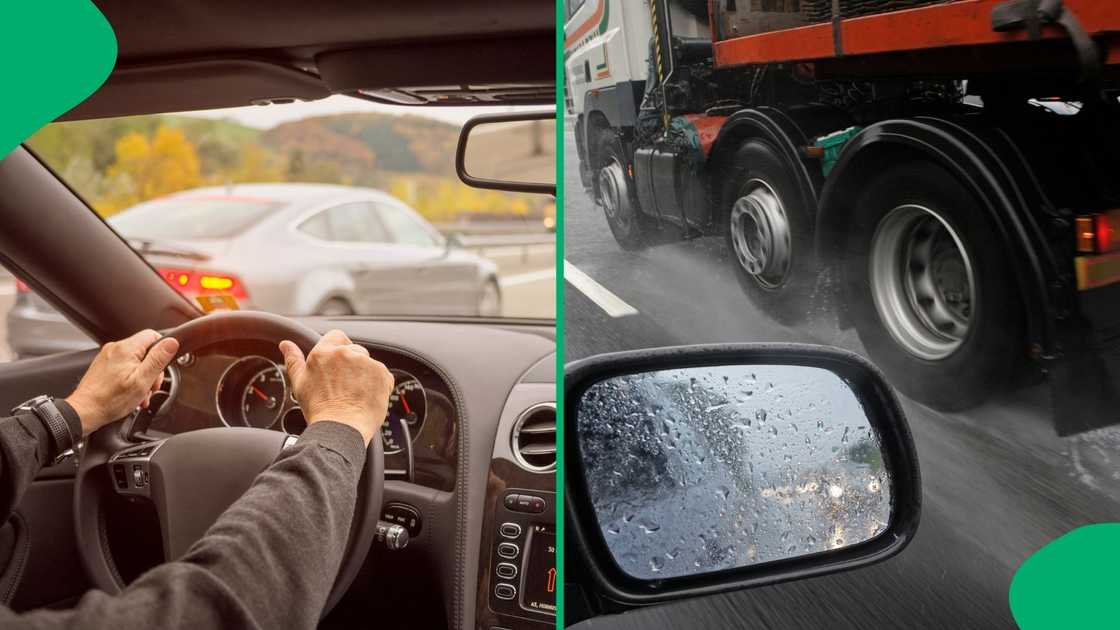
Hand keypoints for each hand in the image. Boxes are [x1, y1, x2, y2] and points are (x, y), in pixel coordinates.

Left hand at [66, 329, 180, 435]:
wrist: (84, 411)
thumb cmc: (110, 400)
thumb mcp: (142, 381)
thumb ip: (158, 359)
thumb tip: (171, 342)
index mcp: (126, 349)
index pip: (153, 335)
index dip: (163, 350)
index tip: (162, 366)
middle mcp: (115, 348)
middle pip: (145, 350)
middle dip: (152, 369)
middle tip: (150, 386)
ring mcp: (108, 357)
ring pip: (136, 360)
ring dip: (142, 376)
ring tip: (140, 393)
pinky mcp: (104, 366)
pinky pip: (124, 366)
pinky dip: (131, 378)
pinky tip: (131, 393)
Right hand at [279, 330, 393, 445]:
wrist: (341, 428)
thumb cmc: (319, 409)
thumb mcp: (300, 383)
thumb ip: (293, 360)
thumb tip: (286, 344)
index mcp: (324, 352)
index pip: (336, 336)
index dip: (338, 349)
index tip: (338, 364)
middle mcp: (345, 353)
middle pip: (353, 350)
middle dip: (351, 364)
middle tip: (345, 385)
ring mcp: (366, 362)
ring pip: (368, 363)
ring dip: (365, 374)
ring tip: (355, 394)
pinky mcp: (382, 373)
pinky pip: (382, 375)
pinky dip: (378, 385)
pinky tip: (366, 398)